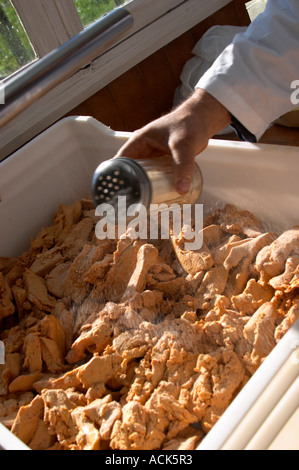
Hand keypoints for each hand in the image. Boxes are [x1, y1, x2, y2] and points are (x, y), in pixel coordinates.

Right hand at [116, 89, 230, 193]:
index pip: (120, 161)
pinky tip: (156, 197)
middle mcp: (143, 149)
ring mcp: (153, 156)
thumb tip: (181, 189)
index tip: (117, 193)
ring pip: (143, 175)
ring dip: (142, 188)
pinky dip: (154, 186)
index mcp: (139, 142)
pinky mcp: (163, 161)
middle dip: (130, 187)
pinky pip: (155, 175)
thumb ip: (182, 166)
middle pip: (130, 171)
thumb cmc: (190, 123)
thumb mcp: (183, 146)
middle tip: (130, 204)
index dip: (116, 177)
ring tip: (140, 206)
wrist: (204, 119)